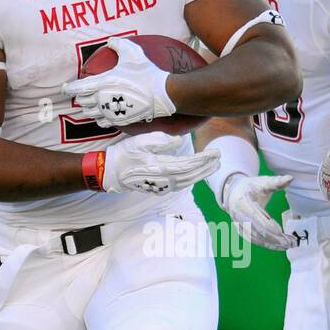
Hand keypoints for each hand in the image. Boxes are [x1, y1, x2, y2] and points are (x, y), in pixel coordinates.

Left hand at [64, 37, 175, 126]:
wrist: (161, 93)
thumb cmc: (146, 72)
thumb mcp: (132, 53)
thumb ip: (118, 44)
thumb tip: (110, 41)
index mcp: (102, 82)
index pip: (77, 88)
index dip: (68, 88)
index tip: (64, 88)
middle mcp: (102, 99)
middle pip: (82, 101)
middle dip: (80, 97)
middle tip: (82, 92)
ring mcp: (110, 111)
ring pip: (89, 113)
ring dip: (88, 108)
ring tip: (90, 103)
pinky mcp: (119, 120)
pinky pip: (101, 123)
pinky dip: (99, 119)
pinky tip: (101, 115)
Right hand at [102, 132, 219, 193]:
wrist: (111, 173)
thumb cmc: (124, 154)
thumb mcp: (140, 141)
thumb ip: (160, 140)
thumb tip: (178, 141)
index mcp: (161, 167)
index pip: (189, 164)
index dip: (204, 159)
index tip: (216, 153)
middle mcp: (164, 180)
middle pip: (192, 175)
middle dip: (207, 167)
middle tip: (219, 158)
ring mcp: (162, 187)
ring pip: (188, 181)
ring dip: (202, 174)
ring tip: (213, 165)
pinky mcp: (159, 189)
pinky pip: (180, 185)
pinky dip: (191, 179)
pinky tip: (197, 174)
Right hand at [224, 173, 293, 249]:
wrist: (233, 193)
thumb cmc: (250, 187)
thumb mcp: (262, 182)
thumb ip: (276, 182)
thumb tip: (290, 178)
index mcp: (243, 203)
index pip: (258, 218)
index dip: (270, 226)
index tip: (283, 232)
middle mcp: (239, 216)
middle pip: (258, 231)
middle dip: (275, 238)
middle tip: (291, 242)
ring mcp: (239, 225)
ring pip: (256, 238)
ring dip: (272, 244)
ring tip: (288, 245)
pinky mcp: (241, 231)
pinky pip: (254, 241)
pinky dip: (266, 244)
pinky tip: (278, 246)